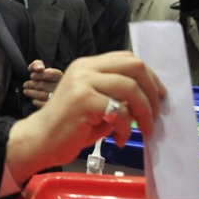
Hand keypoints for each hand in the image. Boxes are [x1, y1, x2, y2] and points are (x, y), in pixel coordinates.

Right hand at [6, 52, 165, 183]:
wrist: (40, 140)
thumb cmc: (69, 126)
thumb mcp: (96, 104)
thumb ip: (117, 96)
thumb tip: (148, 100)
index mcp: (88, 65)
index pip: (127, 58)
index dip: (149, 76)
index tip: (158, 96)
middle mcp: (85, 68)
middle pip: (133, 66)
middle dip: (151, 91)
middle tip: (155, 114)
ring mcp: (83, 82)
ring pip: (129, 87)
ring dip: (144, 112)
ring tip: (143, 130)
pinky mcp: (82, 100)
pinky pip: (118, 110)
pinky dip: (126, 127)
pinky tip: (119, 139)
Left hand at [23, 60, 62, 108]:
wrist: (50, 93)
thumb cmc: (44, 79)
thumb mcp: (40, 68)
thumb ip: (37, 64)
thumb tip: (39, 68)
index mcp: (60, 76)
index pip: (51, 74)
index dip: (39, 75)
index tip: (32, 76)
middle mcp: (62, 87)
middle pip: (44, 85)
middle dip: (32, 84)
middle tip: (25, 84)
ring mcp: (59, 99)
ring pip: (43, 95)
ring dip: (31, 93)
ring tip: (26, 91)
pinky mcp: (55, 108)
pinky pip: (43, 105)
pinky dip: (36, 102)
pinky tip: (33, 99)